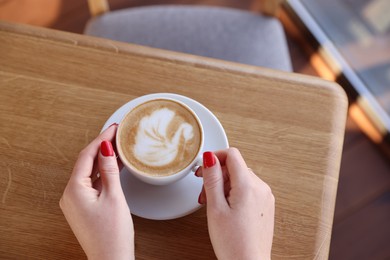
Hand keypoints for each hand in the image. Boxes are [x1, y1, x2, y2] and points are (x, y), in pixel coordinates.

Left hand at [60, 124, 133, 259]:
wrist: (110, 259)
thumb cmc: (112, 234)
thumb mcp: (113, 196)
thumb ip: (109, 170)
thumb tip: (106, 149)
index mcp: (74, 190)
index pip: (87, 155)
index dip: (101, 139)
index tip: (113, 128)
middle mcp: (71, 194)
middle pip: (86, 162)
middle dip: (102, 146)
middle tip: (117, 133)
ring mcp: (76, 201)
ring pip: (90, 172)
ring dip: (103, 159)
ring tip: (118, 145)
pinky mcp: (84, 207)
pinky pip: (92, 183)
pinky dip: (103, 173)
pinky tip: (114, 165)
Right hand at [196, 148, 274, 259]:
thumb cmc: (233, 243)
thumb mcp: (215, 208)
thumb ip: (213, 179)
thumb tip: (210, 158)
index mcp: (248, 185)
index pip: (232, 154)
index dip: (215, 157)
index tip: (204, 167)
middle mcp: (261, 188)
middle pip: (235, 167)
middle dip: (217, 175)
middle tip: (204, 192)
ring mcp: (265, 197)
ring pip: (241, 178)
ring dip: (224, 185)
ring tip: (213, 203)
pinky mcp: (265, 206)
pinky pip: (248, 189)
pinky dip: (234, 193)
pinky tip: (225, 208)